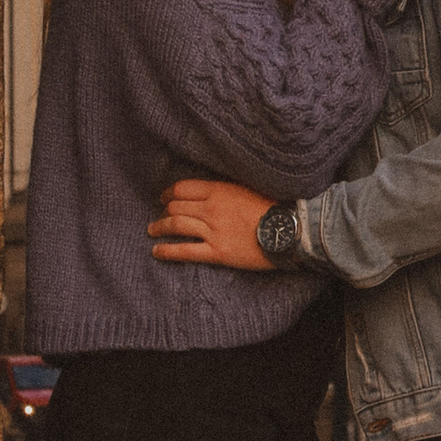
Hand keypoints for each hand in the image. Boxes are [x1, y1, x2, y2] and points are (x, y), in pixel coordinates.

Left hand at [151, 179, 275, 269]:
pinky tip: (157, 251)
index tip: (164, 198)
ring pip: (175, 226)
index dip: (168, 194)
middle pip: (175, 207)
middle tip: (159, 216)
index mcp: (219, 190)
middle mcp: (211, 209)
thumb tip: (209, 193)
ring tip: (152, 231)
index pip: (182, 189)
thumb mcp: (248, 188)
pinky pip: (185, 251)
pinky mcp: (217, 252)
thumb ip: (225, 190)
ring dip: (159, 228)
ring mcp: (213, 231)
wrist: (289, 229)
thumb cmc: (273, 207)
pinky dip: (167, 251)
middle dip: (163, 211)